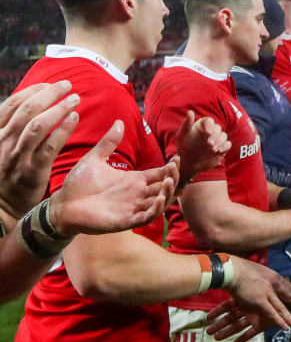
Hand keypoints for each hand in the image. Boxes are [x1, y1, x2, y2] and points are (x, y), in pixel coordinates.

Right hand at [0, 80, 79, 216]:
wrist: (4, 205)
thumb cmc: (10, 171)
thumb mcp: (5, 146)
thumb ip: (16, 127)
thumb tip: (36, 104)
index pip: (13, 104)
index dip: (33, 91)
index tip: (51, 83)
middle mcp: (4, 142)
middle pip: (27, 110)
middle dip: (49, 94)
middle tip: (68, 86)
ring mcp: (18, 156)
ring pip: (37, 125)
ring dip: (58, 108)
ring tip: (75, 99)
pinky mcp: (33, 170)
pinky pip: (50, 146)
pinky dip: (63, 129)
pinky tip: (75, 119)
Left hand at [50, 120, 178, 235]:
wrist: (62, 204)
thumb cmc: (78, 183)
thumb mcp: (95, 158)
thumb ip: (109, 142)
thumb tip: (119, 121)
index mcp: (133, 180)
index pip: (160, 174)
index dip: (171, 168)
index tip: (176, 158)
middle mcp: (137, 194)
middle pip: (165, 188)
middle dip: (173, 179)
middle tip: (174, 169)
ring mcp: (133, 208)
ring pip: (160, 203)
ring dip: (168, 194)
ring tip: (168, 181)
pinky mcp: (126, 221)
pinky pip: (147, 217)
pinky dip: (156, 210)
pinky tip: (158, 199)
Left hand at [175, 110, 230, 184]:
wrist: (189, 164)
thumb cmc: (184, 148)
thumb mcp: (182, 136)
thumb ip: (186, 124)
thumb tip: (190, 111)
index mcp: (201, 126)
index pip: (209, 121)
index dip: (209, 126)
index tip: (207, 133)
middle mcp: (210, 131)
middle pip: (218, 128)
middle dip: (215, 136)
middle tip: (209, 145)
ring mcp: (217, 140)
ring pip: (224, 136)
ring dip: (220, 142)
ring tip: (212, 149)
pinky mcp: (222, 148)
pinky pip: (228, 144)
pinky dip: (225, 146)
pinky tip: (219, 151)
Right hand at [204, 257, 290, 341]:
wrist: (230, 269)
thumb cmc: (238, 268)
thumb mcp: (256, 269)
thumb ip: (262, 277)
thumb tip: (263, 280)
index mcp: (273, 276)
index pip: (290, 287)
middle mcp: (274, 284)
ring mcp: (268, 293)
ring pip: (283, 309)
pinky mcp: (260, 300)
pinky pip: (272, 313)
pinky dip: (279, 321)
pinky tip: (286, 327)